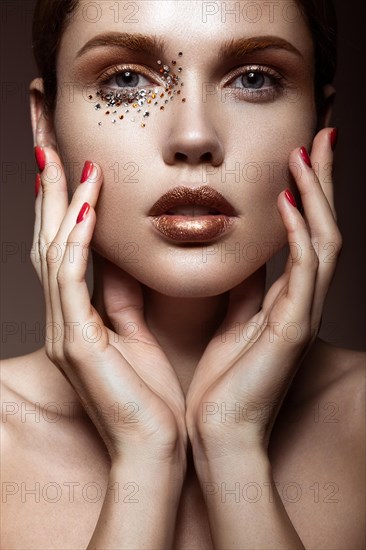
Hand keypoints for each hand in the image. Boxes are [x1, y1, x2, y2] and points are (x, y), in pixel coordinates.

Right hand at [31, 147, 186, 468]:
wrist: (154, 452)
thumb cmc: (150, 398)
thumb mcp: (136, 335)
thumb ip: (125, 295)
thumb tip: (127, 256)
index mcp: (79, 318)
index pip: (66, 248)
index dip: (65, 204)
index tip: (72, 163)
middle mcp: (64, 320)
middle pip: (50, 240)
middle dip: (48, 190)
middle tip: (45, 142)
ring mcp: (66, 332)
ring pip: (54, 252)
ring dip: (59, 203)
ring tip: (61, 157)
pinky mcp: (78, 345)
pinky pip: (72, 281)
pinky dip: (78, 241)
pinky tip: (86, 207)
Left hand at [186, 128, 341, 460]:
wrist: (219, 435)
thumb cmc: (223, 384)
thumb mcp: (232, 323)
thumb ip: (241, 287)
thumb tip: (238, 254)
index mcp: (285, 299)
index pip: (304, 234)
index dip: (306, 193)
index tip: (298, 155)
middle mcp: (300, 302)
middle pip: (322, 227)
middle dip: (323, 181)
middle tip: (322, 135)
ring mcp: (300, 315)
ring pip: (322, 242)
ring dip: (316, 195)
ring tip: (307, 153)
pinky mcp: (291, 332)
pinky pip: (304, 275)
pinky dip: (298, 235)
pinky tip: (287, 204)